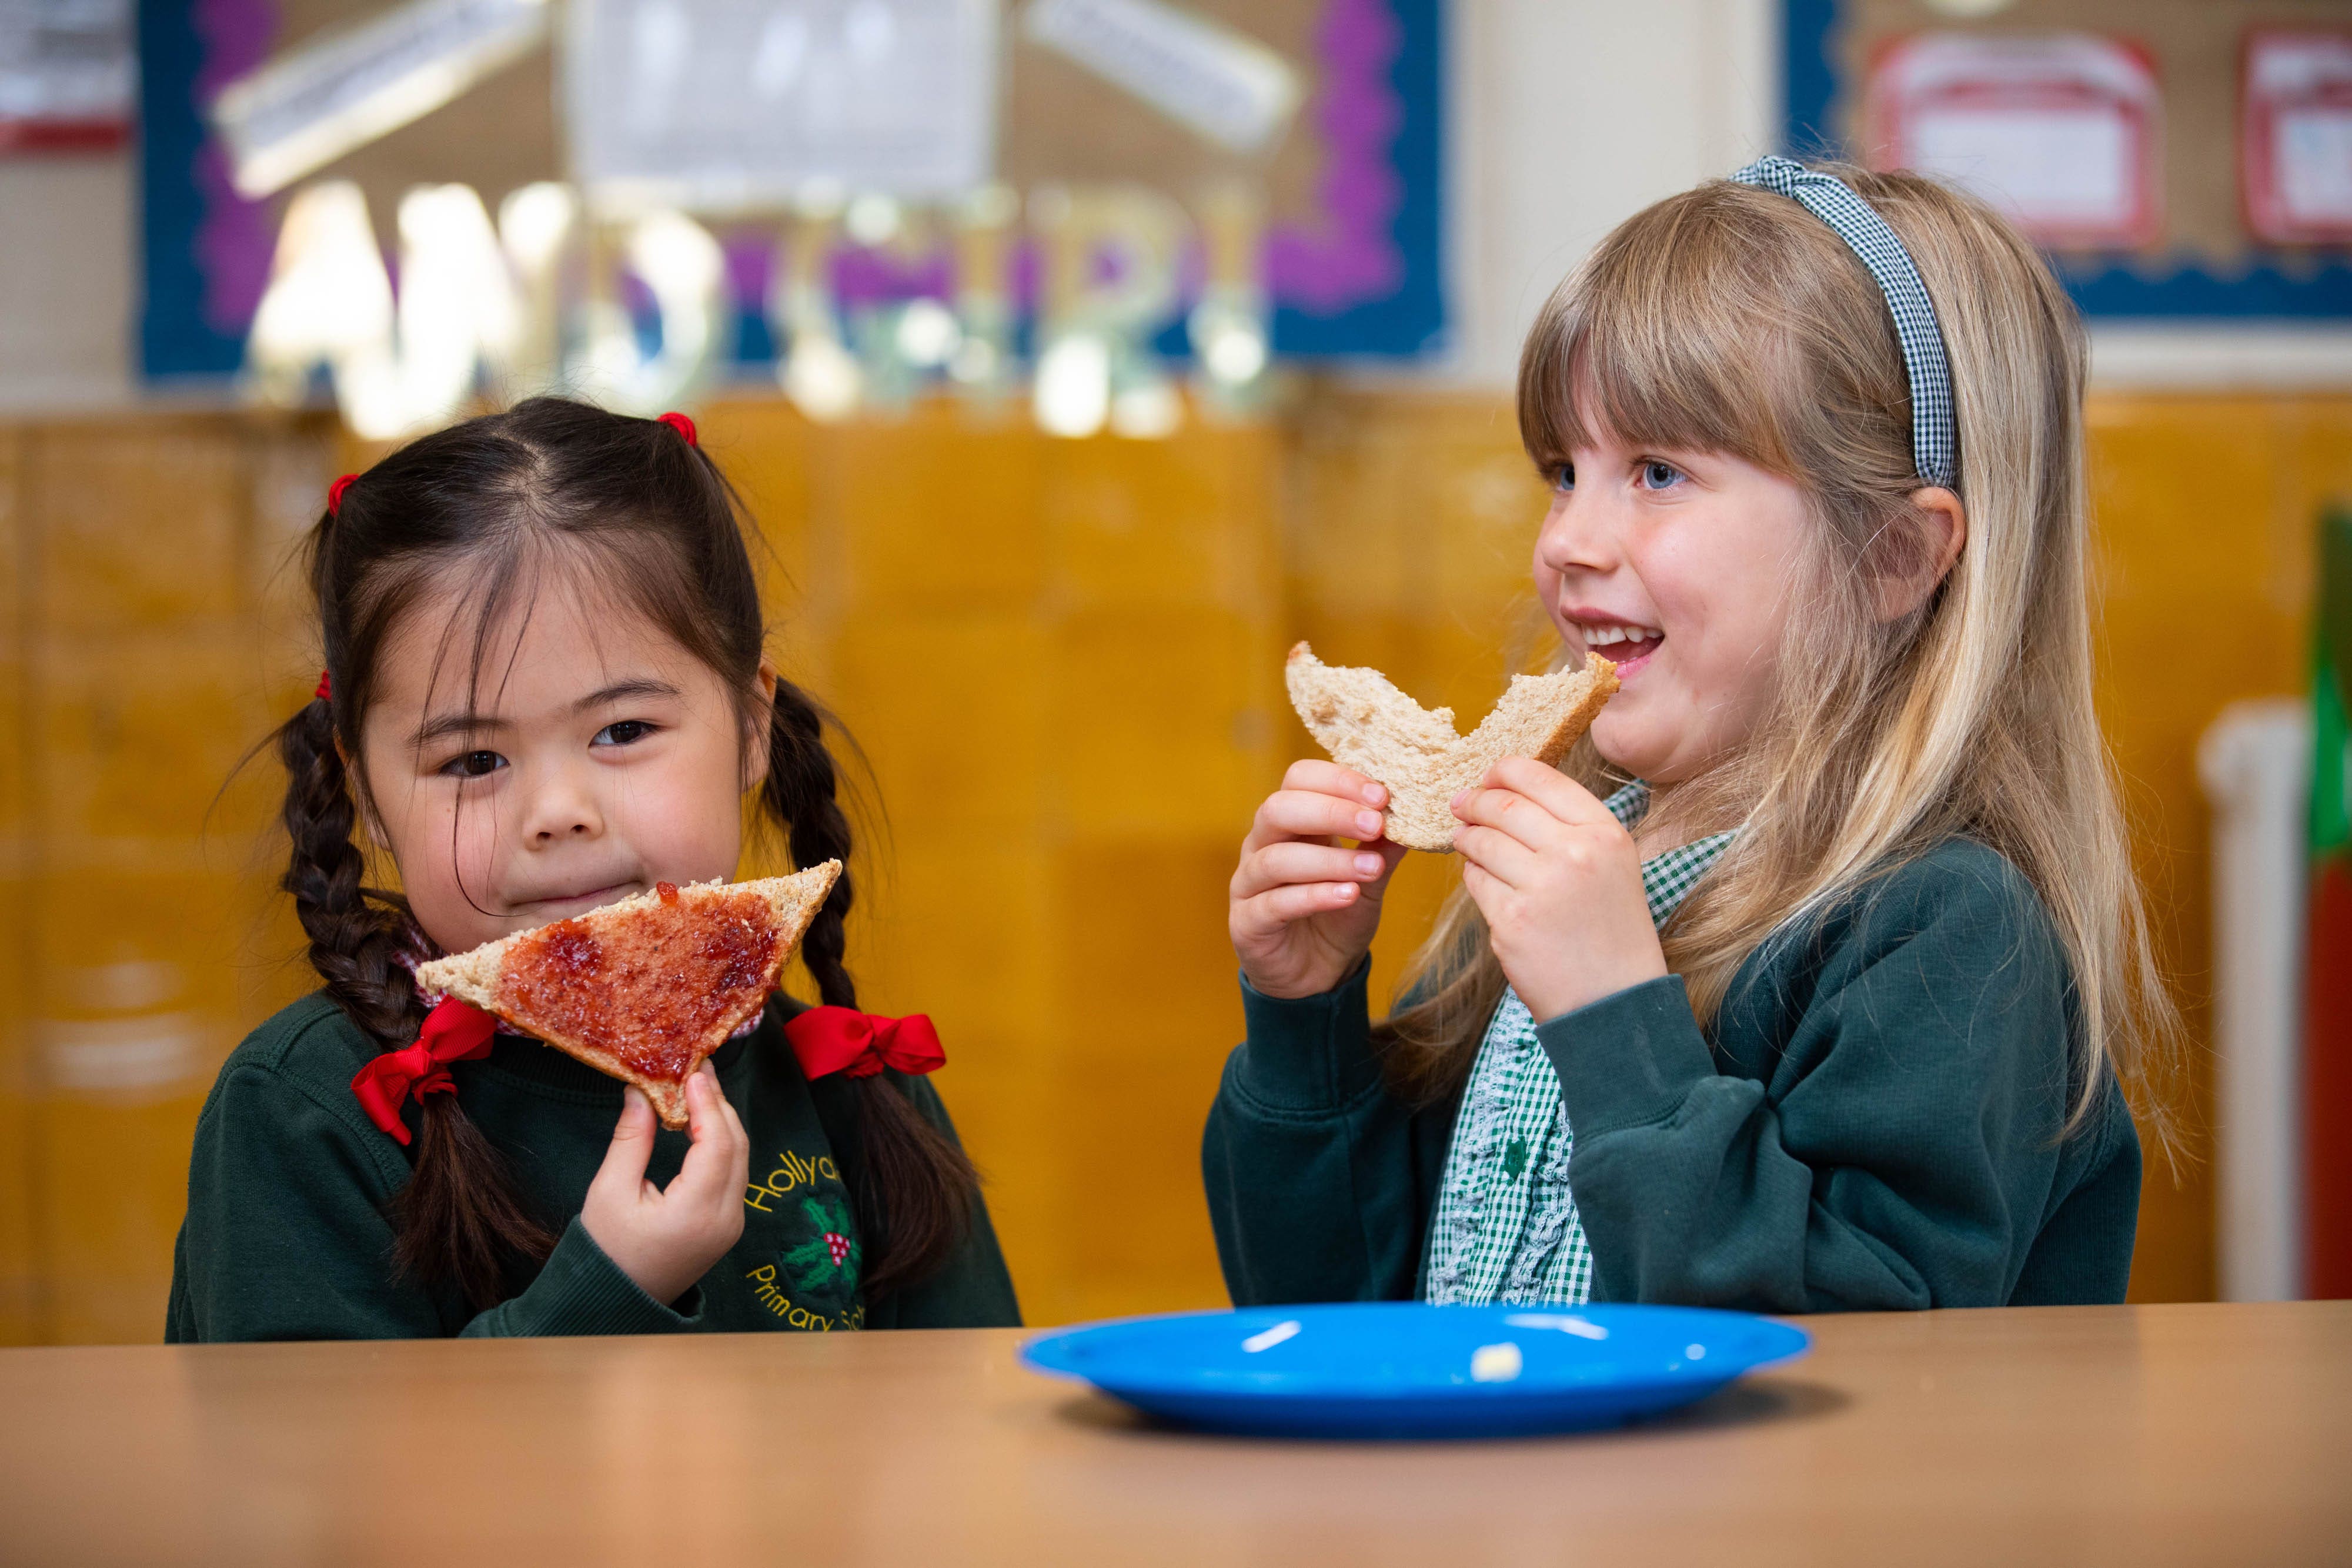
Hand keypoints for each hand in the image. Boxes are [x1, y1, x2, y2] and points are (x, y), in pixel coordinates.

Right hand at [580, 1064, 749, 1305]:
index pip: (718, 1143)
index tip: (694, 1071)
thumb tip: (642, 1091)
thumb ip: (631, 1138)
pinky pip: (734, 1174)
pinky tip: (701, 1123)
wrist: (616, 1300)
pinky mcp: (728, 1225)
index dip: (709, 1103)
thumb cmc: (607, 1249)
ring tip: (699, 1088)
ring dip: (722, 1121)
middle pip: (737, 1147)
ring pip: (740, 1158)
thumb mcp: (611, 1190)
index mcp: (698, 1212)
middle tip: (698, 1070)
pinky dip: (722, 1143)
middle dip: (719, 1104)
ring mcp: (732, 1224)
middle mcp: (726, 1218)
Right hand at [1230, 760, 1410, 998]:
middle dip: (1331, 811)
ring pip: (1276, 858)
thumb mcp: (1369, 877)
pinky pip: (1274, 903)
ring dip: (1329, 860)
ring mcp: (1249, 883)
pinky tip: (1347, 896)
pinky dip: (1313, 896)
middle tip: (1376, 822)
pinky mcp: (1246, 922)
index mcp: (1290, 822)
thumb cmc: (1339, 916)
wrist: (1318, 975)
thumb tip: (1414, 812)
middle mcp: (1262, 845)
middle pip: (1279, 809)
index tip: (1382, 795)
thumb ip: (1383, 846)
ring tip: (1371, 869)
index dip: (1337, 780)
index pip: (1300, 779)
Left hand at [1451, 756, 1664, 1020]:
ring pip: (1481, 841)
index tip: (1488, 775)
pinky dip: (1472, 875)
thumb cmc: (1611, 930)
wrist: (1613, 999)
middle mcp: (1575, 853)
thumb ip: (1570, 826)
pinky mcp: (1511, 920)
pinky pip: (1475, 881)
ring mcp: (1541, 887)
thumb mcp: (1612, 864)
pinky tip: (1482, 880)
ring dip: (1466, 837)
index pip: (1541, 778)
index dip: (1505, 771)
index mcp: (1604, 832)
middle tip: (1461, 804)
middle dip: (1475, 801)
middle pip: (1503, 806)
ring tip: (1465, 839)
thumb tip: (1509, 791)